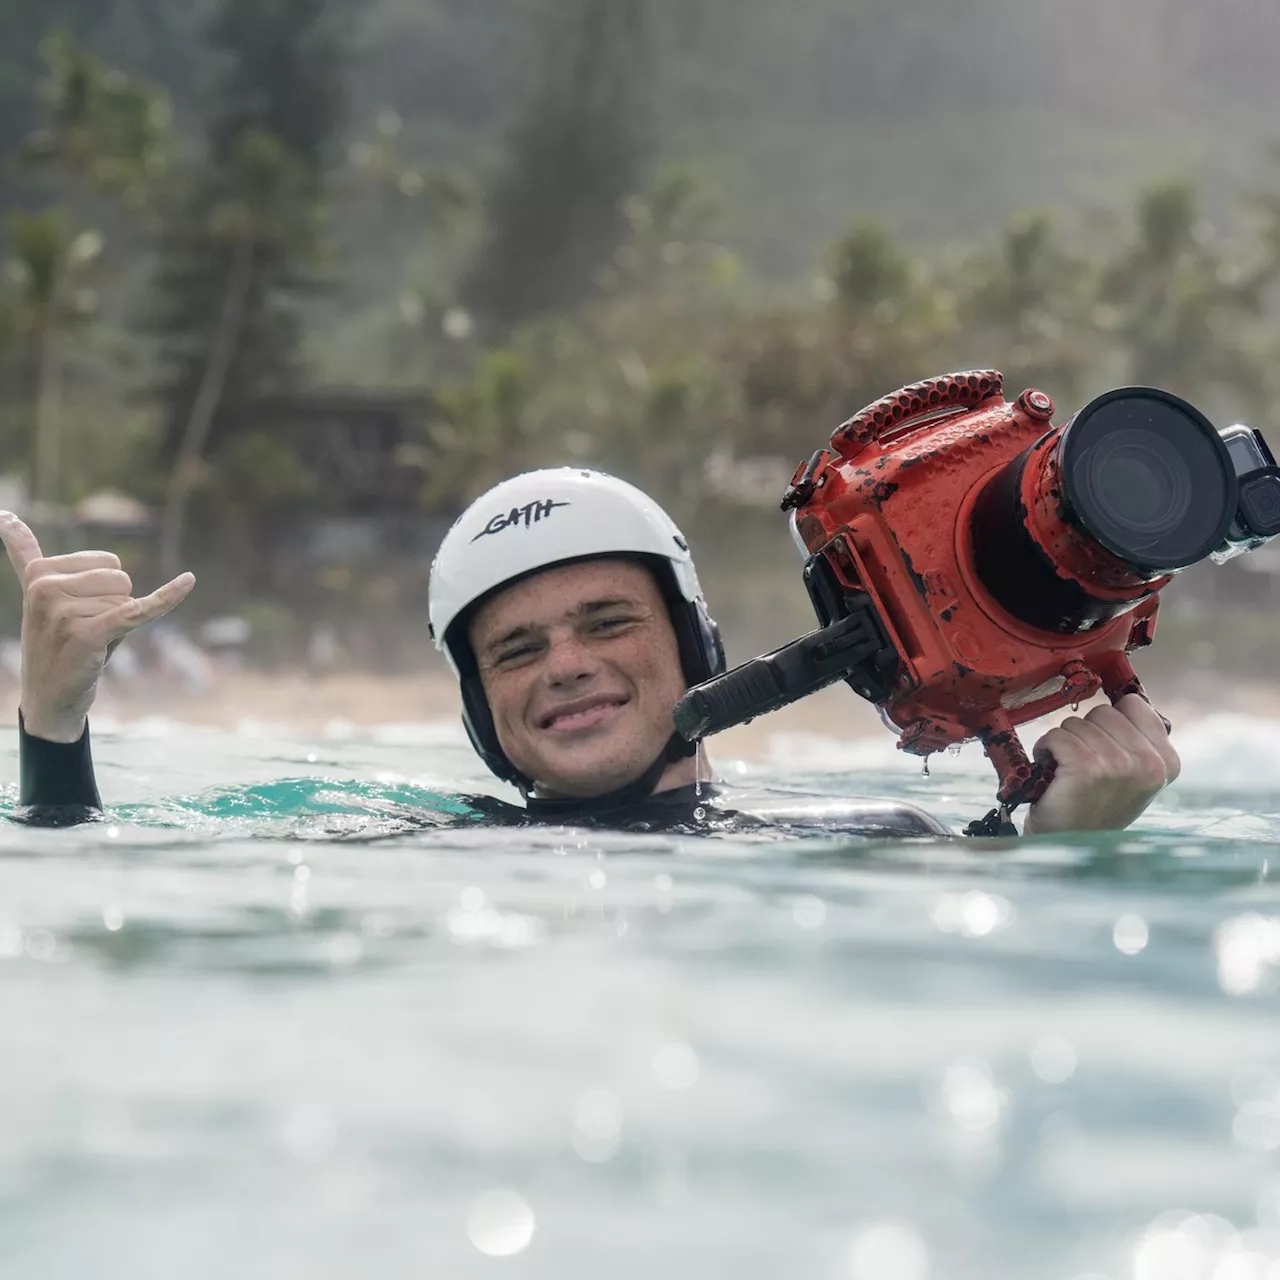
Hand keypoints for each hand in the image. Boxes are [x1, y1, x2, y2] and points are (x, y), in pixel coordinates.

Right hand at [0, 512, 194, 741]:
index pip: (107, 562)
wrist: (48, 696)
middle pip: (120, 580)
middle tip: (87, 631)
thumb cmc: (53, 639)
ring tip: (90, 643)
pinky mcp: (87, 635)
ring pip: (127, 602)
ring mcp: (64, 613)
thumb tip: (4, 514)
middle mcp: (46, 589)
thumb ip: (23, 553)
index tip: (76, 612)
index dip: (105, 591)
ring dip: (117, 626)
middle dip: (114, 607)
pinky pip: (136, 611)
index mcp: (39, 572)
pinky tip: (188, 581)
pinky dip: (166, 599)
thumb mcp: (38, 592)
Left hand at [1022, 694, 1179, 836]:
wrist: (1069, 846)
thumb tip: (1126, 696)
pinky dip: (1046, 749)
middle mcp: (1150, 763)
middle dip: (1085, 733)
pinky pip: (1056, 735)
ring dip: (1064, 744)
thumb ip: (1136, 739)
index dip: (1109, 723)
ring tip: (1069, 773)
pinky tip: (1051, 772)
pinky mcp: (1086, 768)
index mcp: (1168, 761)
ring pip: (1075, 723)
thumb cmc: (1095, 805)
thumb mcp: (1132, 774)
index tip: (1105, 749)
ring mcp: (1119, 765)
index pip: (1133, 704)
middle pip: (1102, 711)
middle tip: (1084, 767)